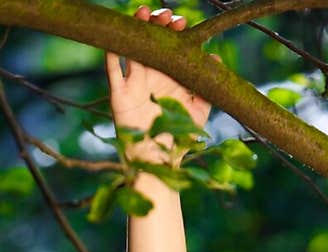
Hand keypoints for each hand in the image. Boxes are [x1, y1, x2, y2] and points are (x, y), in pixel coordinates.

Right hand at [104, 6, 212, 156]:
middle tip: (165, 16)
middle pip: (150, 42)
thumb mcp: (198, 113)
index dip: (175, 32)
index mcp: (169, 77)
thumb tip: (215, 60)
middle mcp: (151, 75)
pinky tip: (116, 37)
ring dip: (136, 29)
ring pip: (132, 48)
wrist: (159, 161)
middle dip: (157, 25)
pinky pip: (112, 69)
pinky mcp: (119, 94)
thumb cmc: (179, 139)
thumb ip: (207, 89)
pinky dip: (111, 52)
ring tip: (143, 12)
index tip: (182, 24)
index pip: (170, 47)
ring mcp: (133, 82)